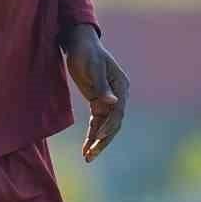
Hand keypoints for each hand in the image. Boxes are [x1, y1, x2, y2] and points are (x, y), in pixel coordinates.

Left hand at [63, 24, 128, 161]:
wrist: (78, 44)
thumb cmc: (86, 52)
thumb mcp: (92, 67)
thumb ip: (102, 86)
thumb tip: (113, 103)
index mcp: (121, 87)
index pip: (118, 112)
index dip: (109, 126)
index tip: (98, 137)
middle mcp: (118, 96)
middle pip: (114, 123)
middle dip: (103, 140)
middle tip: (91, 155)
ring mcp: (109, 101)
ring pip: (105, 126)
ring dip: (97, 142)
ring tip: (87, 157)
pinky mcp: (98, 103)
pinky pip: (96, 123)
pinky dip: (91, 135)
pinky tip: (85, 149)